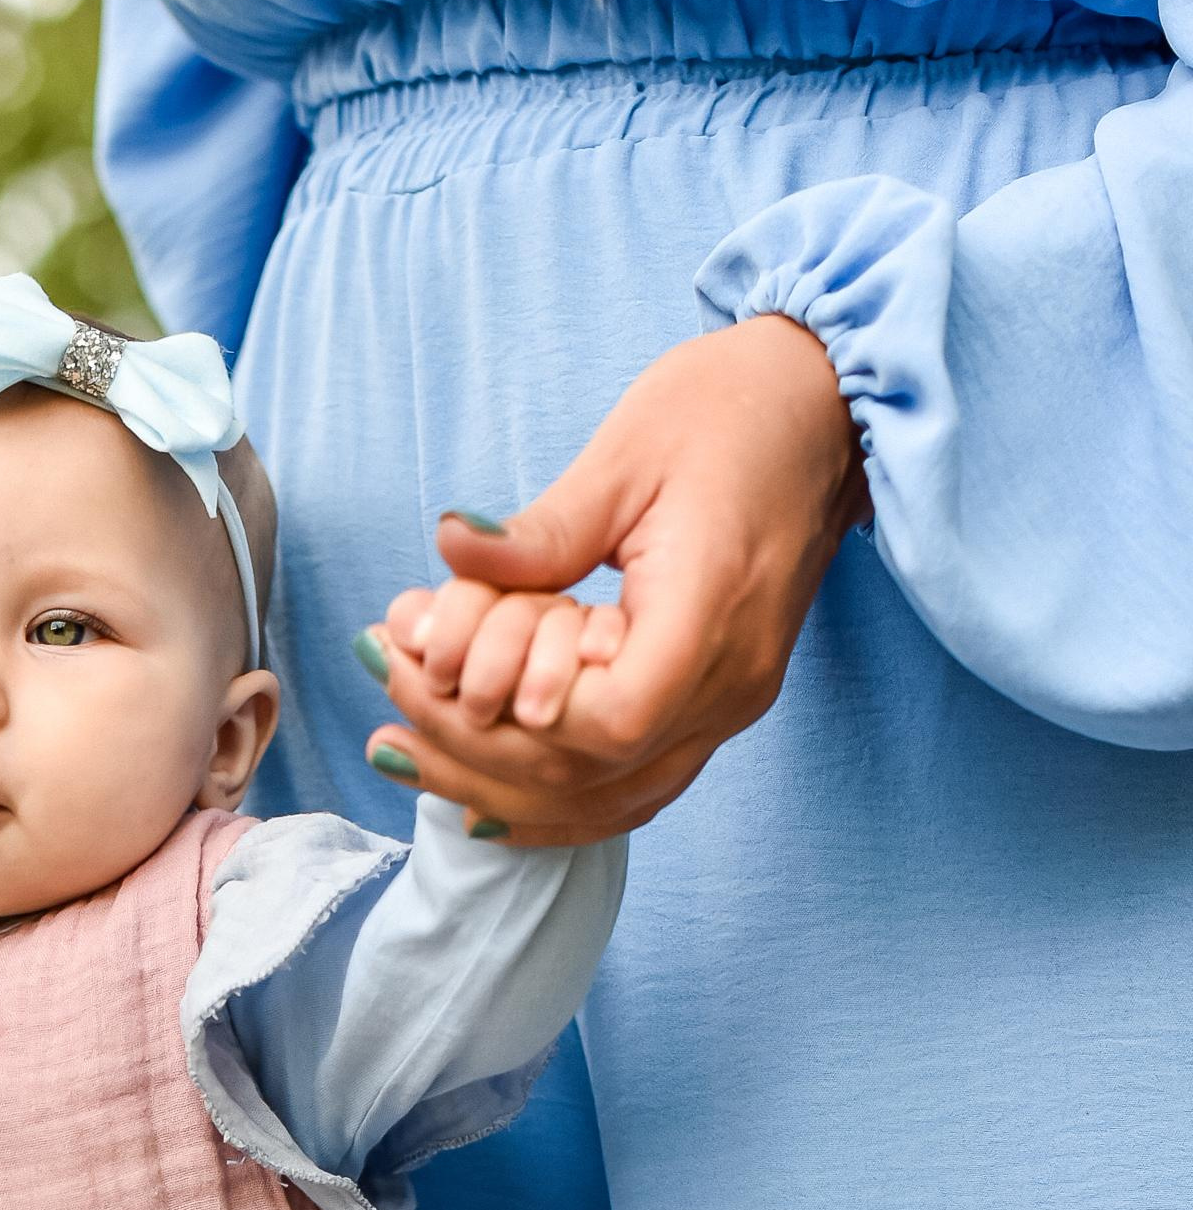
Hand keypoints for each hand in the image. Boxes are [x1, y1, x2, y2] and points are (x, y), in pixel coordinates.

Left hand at [358, 317, 868, 840]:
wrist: (821, 408)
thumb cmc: (731, 410)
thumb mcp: (627, 453)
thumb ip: (542, 529)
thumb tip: (450, 545)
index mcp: (712, 613)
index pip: (613, 720)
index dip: (524, 714)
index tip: (449, 668)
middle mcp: (731, 684)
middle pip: (593, 772)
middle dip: (473, 743)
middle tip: (387, 681)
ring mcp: (729, 706)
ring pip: (609, 799)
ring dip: (498, 785)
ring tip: (401, 749)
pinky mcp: (716, 707)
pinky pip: (633, 787)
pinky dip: (553, 801)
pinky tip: (477, 801)